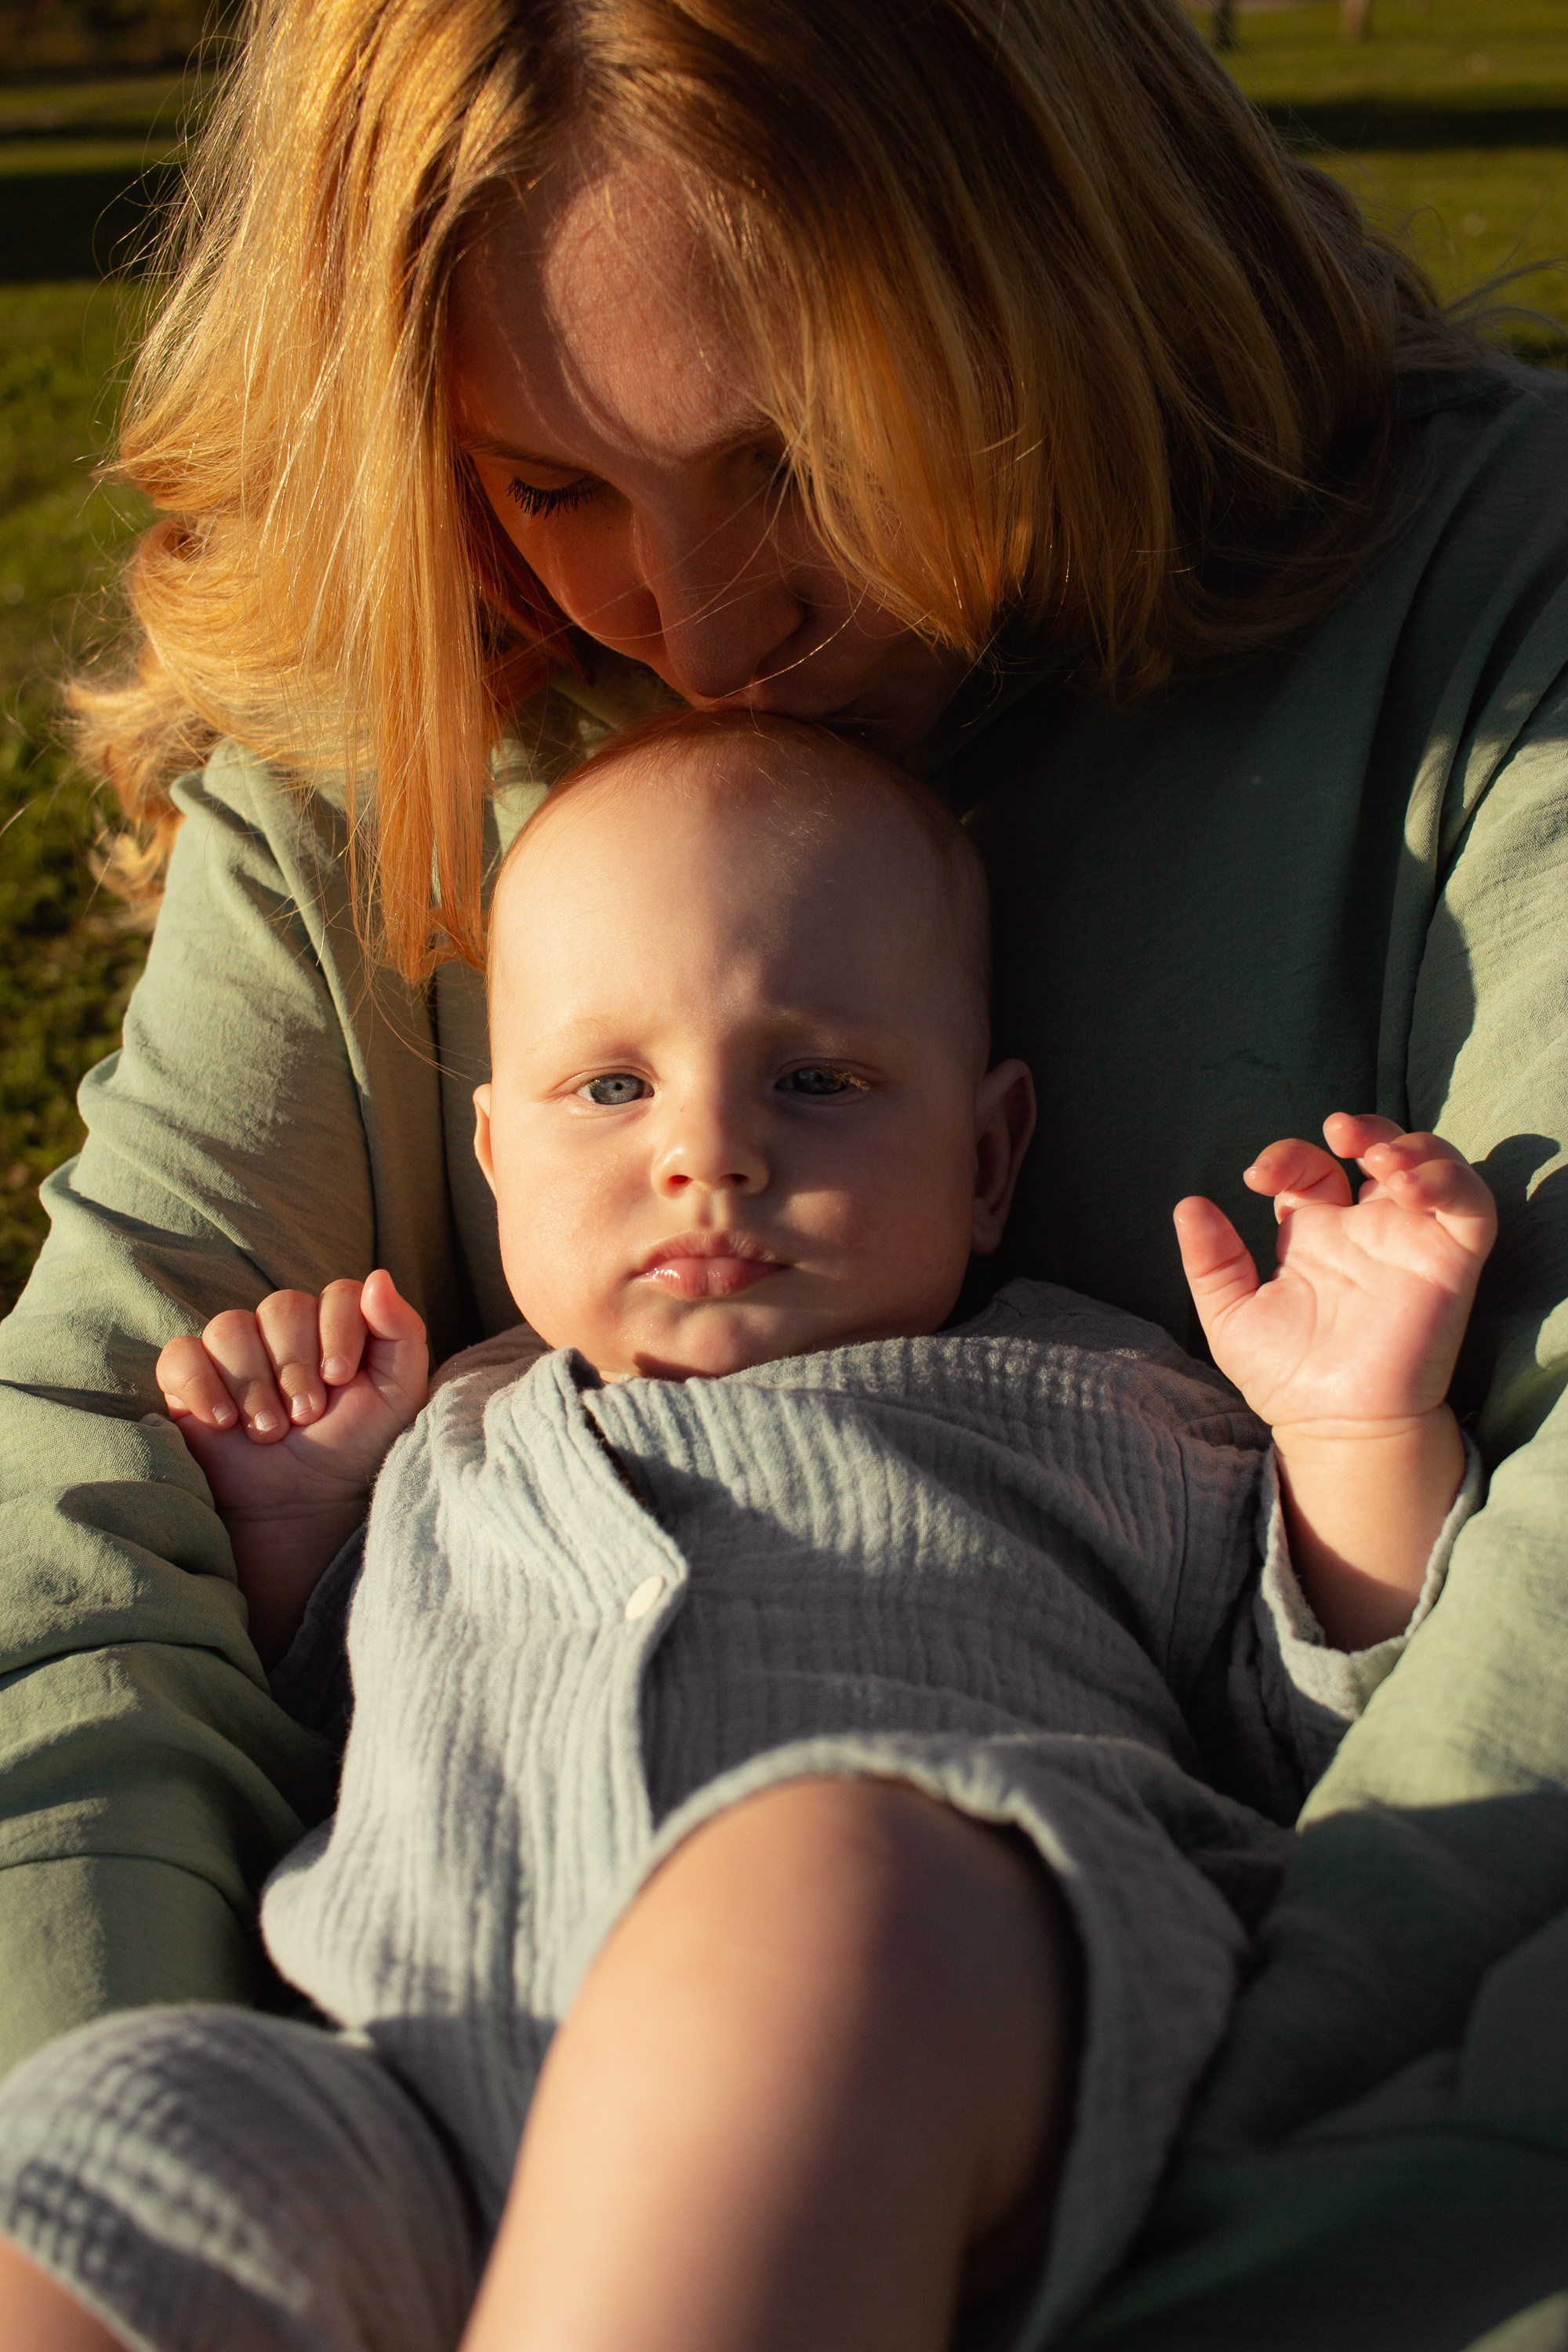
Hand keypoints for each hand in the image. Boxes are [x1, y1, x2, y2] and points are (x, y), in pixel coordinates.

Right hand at [156, 1271, 427, 1660]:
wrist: (305, 1506)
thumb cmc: (356, 1448)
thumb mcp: (398, 1395)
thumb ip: (401, 1332)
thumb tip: (378, 1276)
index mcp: (336, 1324)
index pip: (337, 1293)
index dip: (338, 1332)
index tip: (340, 1381)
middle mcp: (284, 1328)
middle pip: (282, 1307)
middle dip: (297, 1368)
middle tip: (305, 1417)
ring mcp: (234, 1351)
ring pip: (231, 1327)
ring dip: (254, 1385)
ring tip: (270, 1431)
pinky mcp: (189, 1378)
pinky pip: (181, 1355)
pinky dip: (201, 1386)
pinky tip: (224, 1422)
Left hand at [1172, 1114, 1495, 1435]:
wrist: (1333, 1427)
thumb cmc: (1286, 1378)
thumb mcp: (1229, 1315)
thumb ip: (1210, 1261)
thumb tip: (1189, 1205)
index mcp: (1315, 1234)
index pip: (1311, 1168)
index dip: (1288, 1156)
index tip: (1258, 1177)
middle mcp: (1366, 1231)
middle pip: (1380, 1149)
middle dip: (1362, 1126)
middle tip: (1337, 1132)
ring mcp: (1411, 1243)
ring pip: (1433, 1165)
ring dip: (1410, 1145)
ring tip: (1377, 1157)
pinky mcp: (1450, 1263)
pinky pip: (1471, 1206)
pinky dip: (1448, 1181)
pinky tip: (1407, 1186)